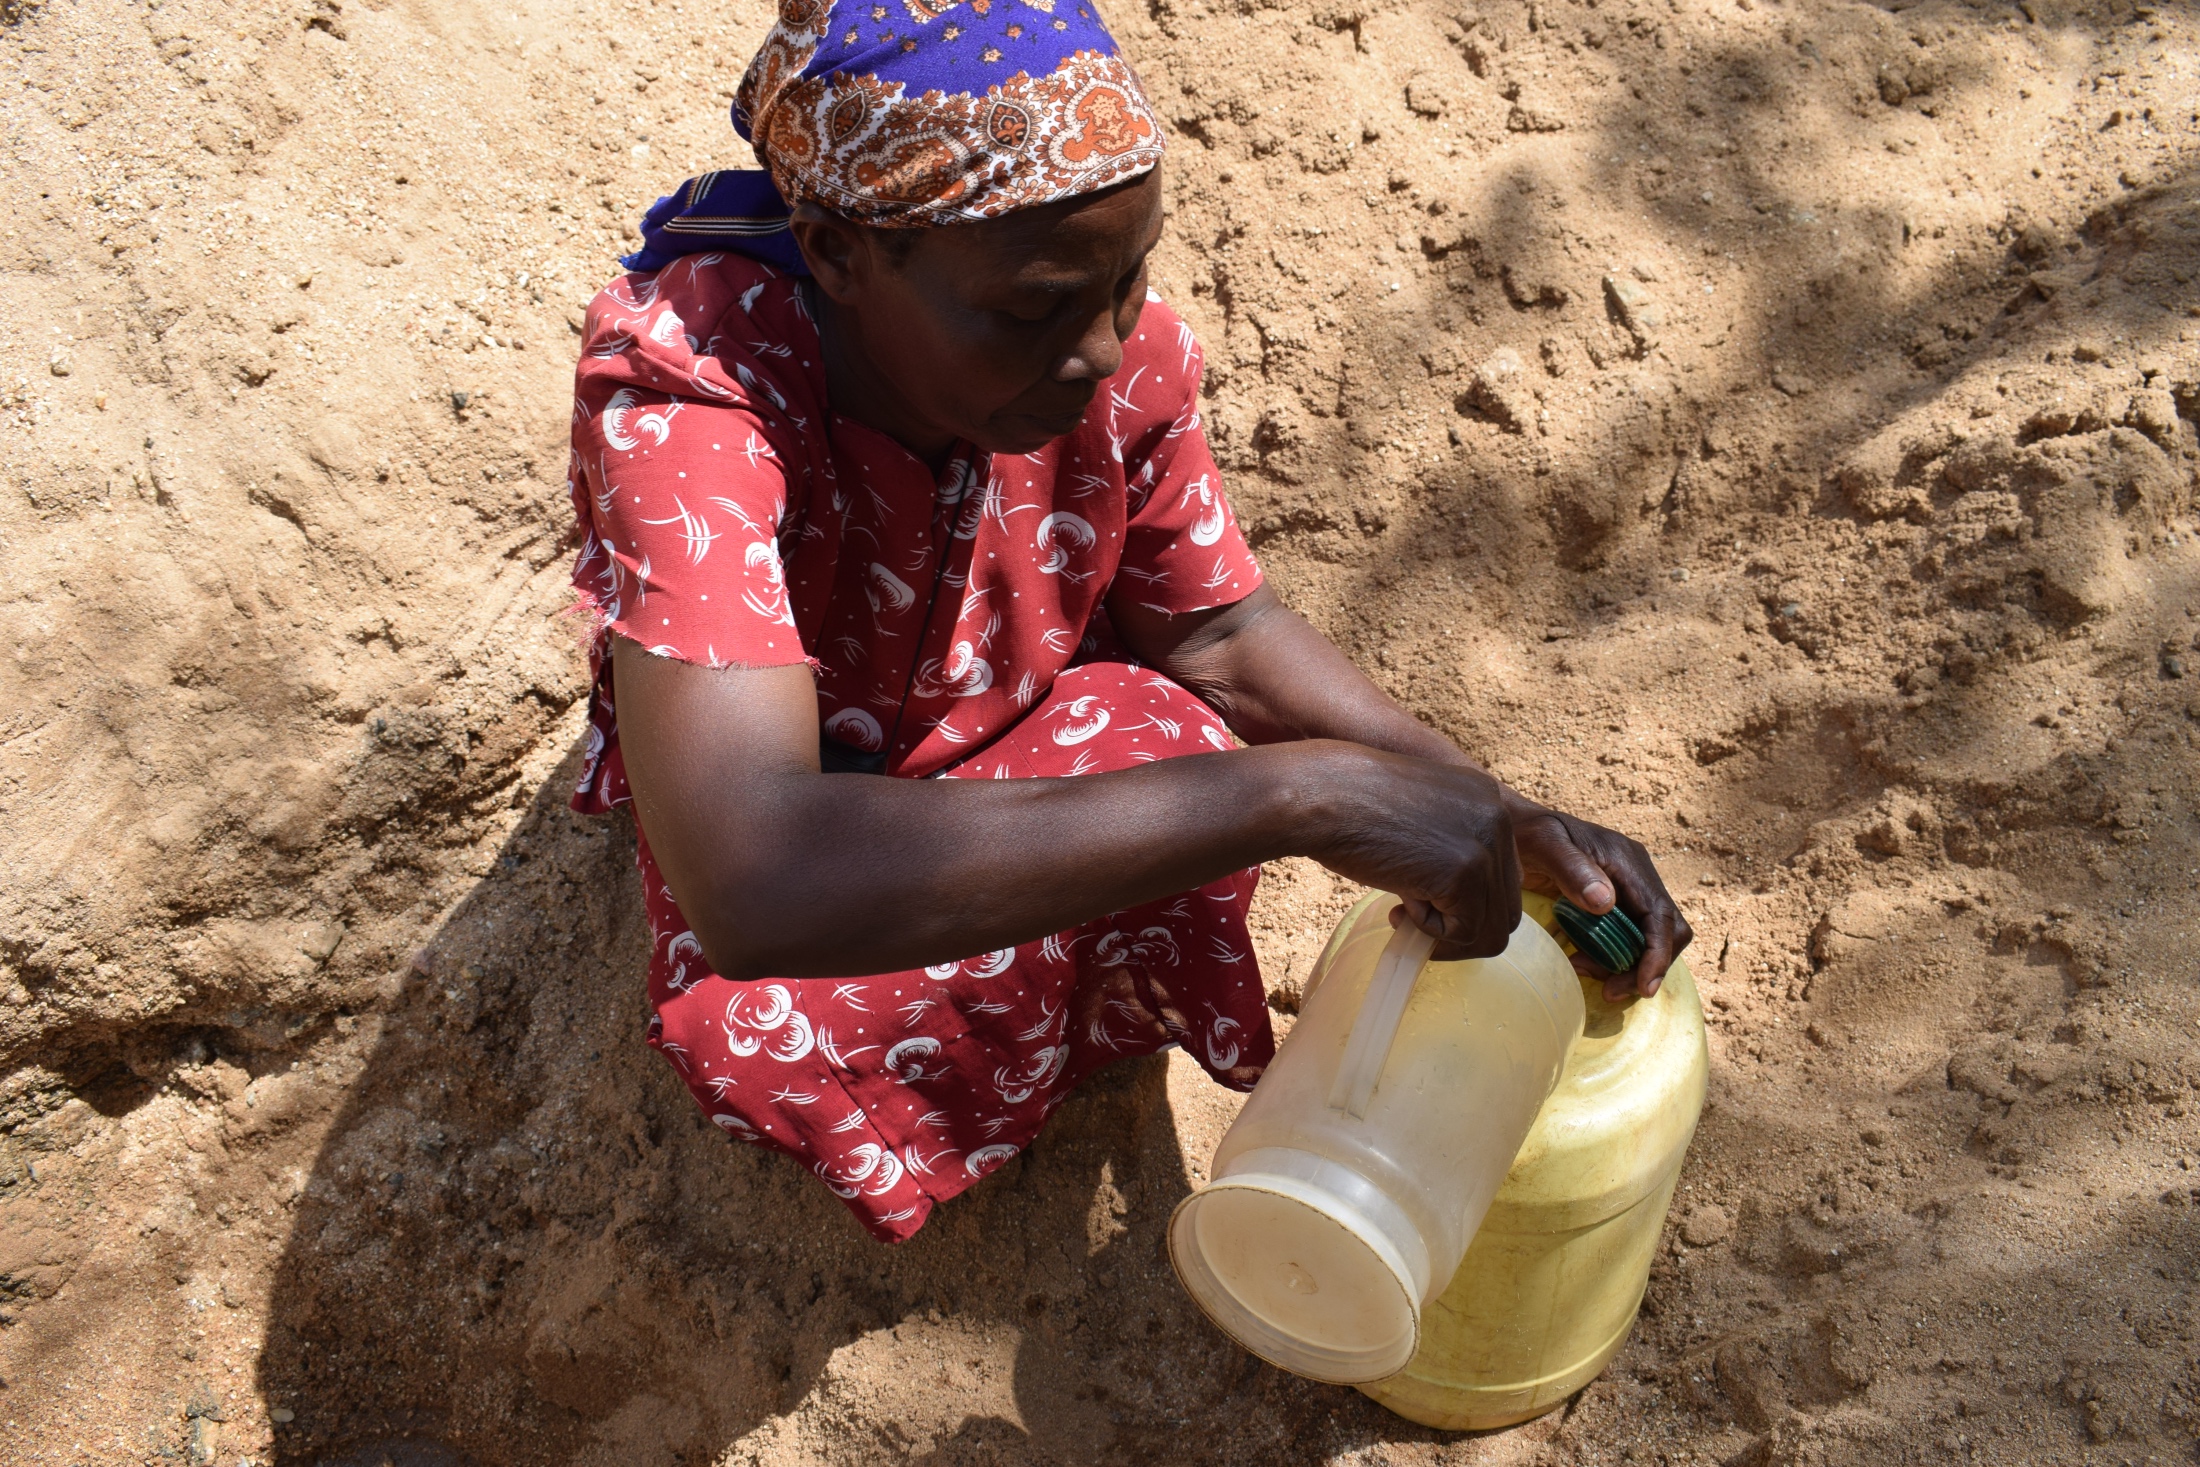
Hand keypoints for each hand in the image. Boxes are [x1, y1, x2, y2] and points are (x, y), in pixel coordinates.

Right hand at [1303, 744, 1524, 960]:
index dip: (1466, 902)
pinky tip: (1399, 903)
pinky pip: (1462, 932)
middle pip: (1506, 907)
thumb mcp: (1417, 817)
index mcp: (1487, 799)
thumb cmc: (1349, 804)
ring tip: (1404, 912)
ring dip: (1446, 933)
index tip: (1422, 900)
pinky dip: (1430, 931)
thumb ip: (1446, 846)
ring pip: (1491, 928)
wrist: (1322, 793)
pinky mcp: (1466, 872)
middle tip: (1413, 918)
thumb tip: (1455, 898)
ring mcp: (1486, 846)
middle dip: (1461, 926)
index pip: (1503, 876)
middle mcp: (1498, 818)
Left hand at [1504, 793, 1691, 999]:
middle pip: (1666, 932)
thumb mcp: (1543, 842)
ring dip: (1626, 965)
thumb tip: (1606, 903)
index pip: (1661, 914)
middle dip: (1646, 966)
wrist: (1512, 827)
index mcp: (1629, 861)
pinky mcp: (1614, 904)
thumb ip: (1572, 868)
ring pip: (1648, 940)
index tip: (1642, 985)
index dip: (1658, 953)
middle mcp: (1637, 876)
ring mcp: (1628, 890)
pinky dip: (1612, 957)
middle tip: (1609, 990)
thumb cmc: (1525, 831)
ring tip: (1583, 970)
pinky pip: (1627, 938)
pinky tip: (1580, 961)